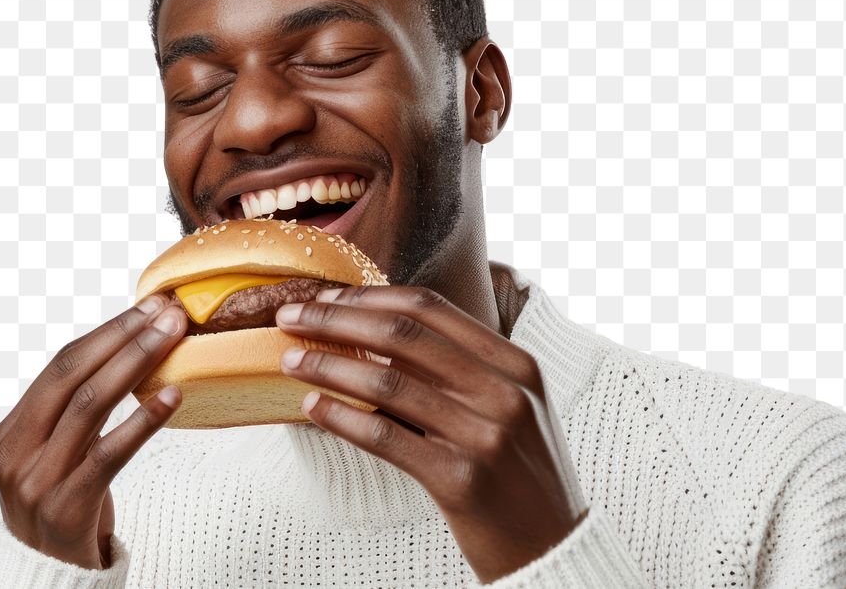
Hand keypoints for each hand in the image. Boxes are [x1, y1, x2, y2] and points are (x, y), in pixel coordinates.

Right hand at [0, 296, 186, 568]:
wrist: (50, 575)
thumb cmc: (65, 499)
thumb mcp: (56, 450)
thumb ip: (77, 407)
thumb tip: (134, 343)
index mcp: (11, 430)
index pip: (62, 364)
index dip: (109, 330)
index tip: (150, 305)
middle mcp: (16, 453)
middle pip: (73, 375)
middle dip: (125, 337)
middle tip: (169, 313)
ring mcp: (37, 482)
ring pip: (90, 406)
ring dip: (137, 364)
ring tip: (175, 339)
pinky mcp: (66, 508)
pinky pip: (109, 455)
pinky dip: (143, 421)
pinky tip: (173, 396)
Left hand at [276, 285, 587, 583]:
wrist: (555, 548)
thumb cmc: (520, 473)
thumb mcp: (510, 406)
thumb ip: (461, 369)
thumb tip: (377, 333)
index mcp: (516, 363)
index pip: (431, 308)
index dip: (370, 297)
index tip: (327, 296)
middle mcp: (504, 391)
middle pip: (403, 335)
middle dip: (336, 319)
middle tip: (291, 315)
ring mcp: (485, 435)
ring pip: (387, 381)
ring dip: (329, 366)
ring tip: (290, 360)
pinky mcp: (462, 481)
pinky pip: (386, 437)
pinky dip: (342, 418)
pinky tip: (312, 407)